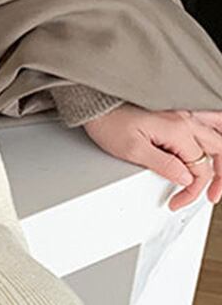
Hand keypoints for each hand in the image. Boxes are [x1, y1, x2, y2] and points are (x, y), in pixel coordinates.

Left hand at [82, 105, 221, 209]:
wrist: (96, 103)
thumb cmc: (109, 123)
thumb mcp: (132, 150)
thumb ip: (163, 165)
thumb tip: (186, 179)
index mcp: (177, 130)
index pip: (199, 168)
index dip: (192, 190)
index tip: (177, 201)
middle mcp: (185, 119)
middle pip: (218, 150)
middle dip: (218, 177)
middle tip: (211, 195)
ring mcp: (183, 113)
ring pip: (218, 134)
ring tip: (219, 173)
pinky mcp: (177, 111)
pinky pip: (210, 121)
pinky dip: (217, 134)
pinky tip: (213, 144)